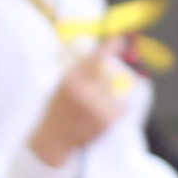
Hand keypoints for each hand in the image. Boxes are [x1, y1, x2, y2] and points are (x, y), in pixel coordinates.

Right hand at [33, 37, 148, 162]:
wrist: (55, 139)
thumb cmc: (58, 110)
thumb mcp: (63, 86)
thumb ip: (80, 72)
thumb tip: (102, 58)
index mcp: (71, 80)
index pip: (93, 60)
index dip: (108, 48)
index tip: (120, 38)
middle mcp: (85, 91)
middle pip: (108, 75)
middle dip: (104, 81)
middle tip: (89, 95)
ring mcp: (98, 105)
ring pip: (115, 91)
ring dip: (108, 96)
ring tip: (90, 110)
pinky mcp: (109, 118)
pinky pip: (122, 105)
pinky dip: (115, 108)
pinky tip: (99, 116)